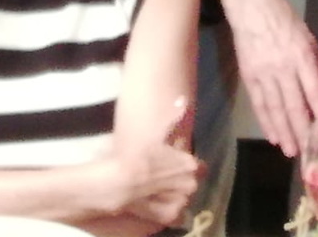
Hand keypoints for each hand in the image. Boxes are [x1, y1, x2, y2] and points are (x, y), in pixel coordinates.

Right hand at [118, 100, 205, 227]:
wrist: (117, 184)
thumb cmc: (137, 157)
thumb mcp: (157, 133)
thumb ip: (174, 119)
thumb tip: (183, 100)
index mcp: (190, 165)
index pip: (200, 166)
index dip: (185, 164)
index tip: (175, 163)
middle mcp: (190, 185)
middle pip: (191, 183)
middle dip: (180, 179)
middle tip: (163, 175)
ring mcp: (180, 203)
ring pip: (183, 198)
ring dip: (174, 194)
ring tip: (156, 188)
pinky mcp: (169, 217)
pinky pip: (174, 214)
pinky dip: (167, 208)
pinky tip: (154, 201)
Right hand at [218, 0, 317, 157]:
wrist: (250, 5)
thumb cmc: (284, 18)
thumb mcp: (309, 37)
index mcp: (302, 56)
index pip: (315, 93)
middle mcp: (283, 68)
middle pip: (294, 107)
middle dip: (303, 133)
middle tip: (311, 154)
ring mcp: (264, 73)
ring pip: (275, 109)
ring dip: (284, 133)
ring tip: (291, 151)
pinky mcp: (249, 75)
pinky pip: (259, 103)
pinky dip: (265, 121)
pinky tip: (272, 135)